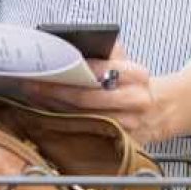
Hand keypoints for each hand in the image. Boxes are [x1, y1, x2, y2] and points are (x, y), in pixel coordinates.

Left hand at [24, 45, 178, 146]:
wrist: (157, 111)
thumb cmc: (132, 83)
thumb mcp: (125, 62)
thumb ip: (103, 52)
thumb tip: (67, 46)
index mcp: (136, 74)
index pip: (97, 69)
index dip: (70, 68)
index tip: (47, 66)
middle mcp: (136, 100)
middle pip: (86, 97)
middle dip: (55, 90)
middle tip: (33, 84)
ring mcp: (129, 125)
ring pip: (83, 118)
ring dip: (55, 108)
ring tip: (36, 97)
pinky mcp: (121, 143)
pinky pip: (87, 133)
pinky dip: (65, 124)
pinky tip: (49, 114)